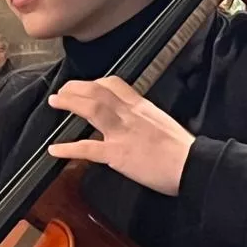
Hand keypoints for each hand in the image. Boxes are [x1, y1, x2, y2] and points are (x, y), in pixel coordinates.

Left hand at [47, 76, 193, 195]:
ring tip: (54, 102)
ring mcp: (122, 132)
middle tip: (61, 91)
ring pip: (92, 109)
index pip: (115, 84)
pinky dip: (69, 148)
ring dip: (70, 103)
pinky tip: (54, 149)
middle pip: (98, 91)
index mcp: (141, 107)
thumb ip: (145, 119)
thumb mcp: (162, 123)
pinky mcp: (117, 154)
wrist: (192, 164)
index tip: (86, 85)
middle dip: (76, 88)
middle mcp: (129, 114)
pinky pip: (88, 148)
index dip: (96, 82)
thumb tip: (135, 122)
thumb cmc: (182, 149)